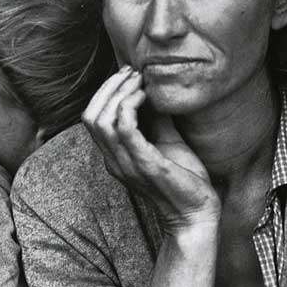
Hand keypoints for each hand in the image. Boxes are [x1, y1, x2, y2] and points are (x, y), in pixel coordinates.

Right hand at [82, 66, 219, 231]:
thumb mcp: (167, 142)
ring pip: (101, 120)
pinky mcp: (144, 164)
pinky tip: (147, 96)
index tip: (129, 75)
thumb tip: (155, 90)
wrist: (197, 213)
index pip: (92, 118)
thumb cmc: (184, 180)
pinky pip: (124, 129)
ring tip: (139, 80)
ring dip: (119, 92)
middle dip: (109, 87)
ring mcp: (126, 164)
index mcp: (115, 156)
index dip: (105, 92)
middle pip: (90, 116)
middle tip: (132, 72)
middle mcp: (114, 161)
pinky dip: (130, 105)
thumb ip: (156, 119)